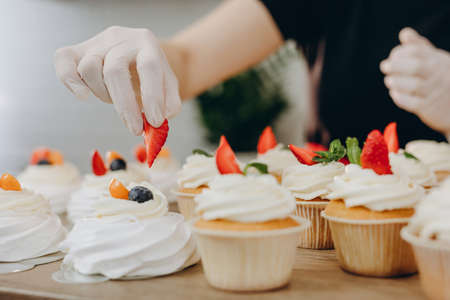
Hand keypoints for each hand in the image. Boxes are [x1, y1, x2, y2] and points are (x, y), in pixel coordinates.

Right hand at [54, 26, 180, 134]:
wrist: (138, 53)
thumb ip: (170, 103)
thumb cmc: (152, 74)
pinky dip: (70, 80)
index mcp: (147, 43)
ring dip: (103, 94)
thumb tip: (161, 119)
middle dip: (126, 106)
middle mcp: (121, 38)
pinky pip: (63, 60)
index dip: (152, 96)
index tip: (154, 121)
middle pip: (115, 70)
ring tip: (116, 100)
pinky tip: (83, 95)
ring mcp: (97, 42)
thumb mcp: (169, 86)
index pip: (149, 66)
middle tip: (135, 129)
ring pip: (89, 68)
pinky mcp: (77, 49)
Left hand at [380, 27, 449, 134]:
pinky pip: (412, 103)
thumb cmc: (440, 79)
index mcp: (438, 61)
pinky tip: (394, 93)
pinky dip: (400, 97)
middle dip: (396, 65)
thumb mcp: (434, 60)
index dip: (402, 51)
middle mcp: (437, 75)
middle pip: (416, 67)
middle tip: (384, 66)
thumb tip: (404, 33)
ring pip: (414, 86)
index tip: (393, 55)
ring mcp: (433, 92)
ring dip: (397, 82)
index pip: (418, 51)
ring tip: (389, 80)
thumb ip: (419, 47)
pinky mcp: (428, 108)